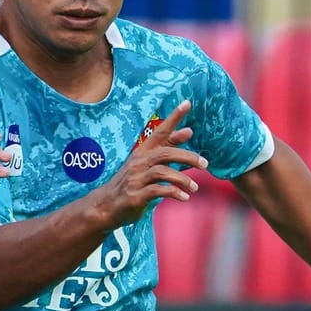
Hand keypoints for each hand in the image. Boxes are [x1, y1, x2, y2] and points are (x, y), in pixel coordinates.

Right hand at [97, 103, 207, 226]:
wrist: (105, 206)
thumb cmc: (131, 183)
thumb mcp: (147, 163)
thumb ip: (167, 147)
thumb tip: (189, 130)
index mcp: (142, 152)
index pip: (160, 131)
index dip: (173, 117)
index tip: (187, 103)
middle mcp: (138, 162)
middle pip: (166, 154)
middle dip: (188, 157)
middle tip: (205, 164)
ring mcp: (135, 179)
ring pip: (163, 172)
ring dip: (182, 180)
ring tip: (194, 187)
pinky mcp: (135, 196)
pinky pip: (158, 191)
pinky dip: (174, 193)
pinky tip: (184, 197)